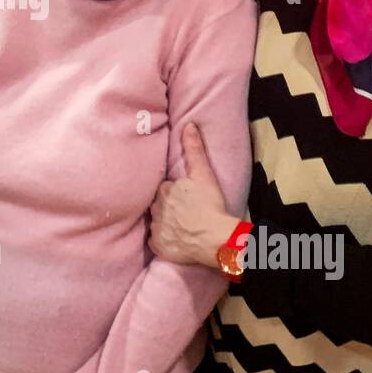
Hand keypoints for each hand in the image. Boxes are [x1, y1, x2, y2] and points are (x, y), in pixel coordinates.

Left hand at [149, 124, 241, 266]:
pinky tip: (178, 241)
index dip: (178, 194)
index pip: (167, 189)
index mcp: (165, 189)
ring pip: (158, 223)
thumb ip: (194, 149)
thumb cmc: (211, 205)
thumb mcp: (204, 174)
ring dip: (167, 224)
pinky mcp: (158, 246)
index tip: (189, 199)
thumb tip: (189, 125)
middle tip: (188, 213)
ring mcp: (156, 229)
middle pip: (161, 205)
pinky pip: (157, 241)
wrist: (215, 238)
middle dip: (170, 208)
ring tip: (184, 228)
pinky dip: (165, 241)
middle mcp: (156, 208)